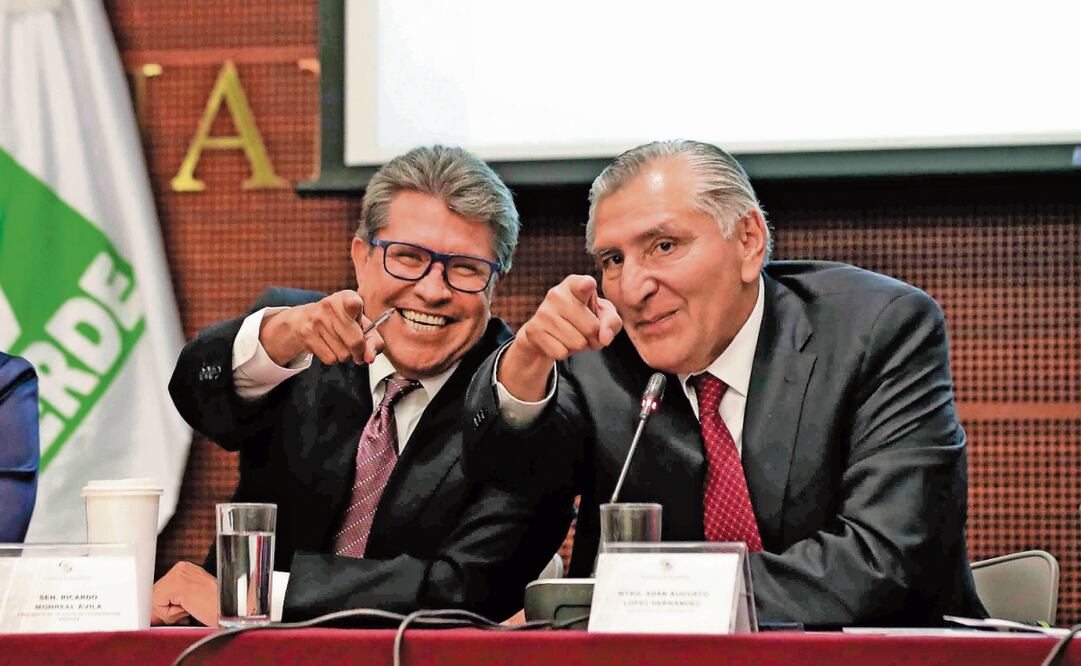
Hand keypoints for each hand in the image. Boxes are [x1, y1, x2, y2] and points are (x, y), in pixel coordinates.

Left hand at [151, 561, 218, 626]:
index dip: (164, 606)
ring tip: (191, 609)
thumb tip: (150, 613)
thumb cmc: (218, 609)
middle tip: (186, 611)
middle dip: (164, 609)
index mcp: (186, 569)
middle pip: (154, 594)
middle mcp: (182, 567)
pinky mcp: (177, 584)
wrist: (234, 611)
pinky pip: (158, 606)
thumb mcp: (191, 602)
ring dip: (169, 612)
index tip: (175, 612)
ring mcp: (179, 573)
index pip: (159, 589)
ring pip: (154, 601)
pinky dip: (171, 615)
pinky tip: (189, 609)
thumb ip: (172, 601)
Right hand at [259, 290, 384, 365]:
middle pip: (355, 342)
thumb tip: (369, 358)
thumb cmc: (341, 322)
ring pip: (343, 354)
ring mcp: (316, 319)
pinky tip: (328, 346)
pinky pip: (330, 359)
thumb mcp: (361, 324)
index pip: (353, 303)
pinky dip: (334, 358)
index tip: (354, 304)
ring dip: (345, 355)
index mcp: (348, 297)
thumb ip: (373, 340)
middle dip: (359, 352)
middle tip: (357, 349)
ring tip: (339, 343)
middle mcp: (330, 305)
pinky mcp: (306, 334)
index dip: (355, 306)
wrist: (304, 319)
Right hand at [499, 275, 621, 399]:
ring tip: (571, 335)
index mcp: (574, 284)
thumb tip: (603, 339)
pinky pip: (561, 352)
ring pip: (577, 343)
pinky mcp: (534, 330)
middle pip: (592, 327)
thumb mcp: (603, 315)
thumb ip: (612, 322)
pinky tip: (558, 341)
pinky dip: (565, 352)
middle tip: (583, 330)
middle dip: (593, 336)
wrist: (546, 332)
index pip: (585, 284)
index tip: (587, 286)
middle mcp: (556, 294)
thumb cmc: (582, 319)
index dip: (588, 287)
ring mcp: (543, 312)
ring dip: (579, 345)